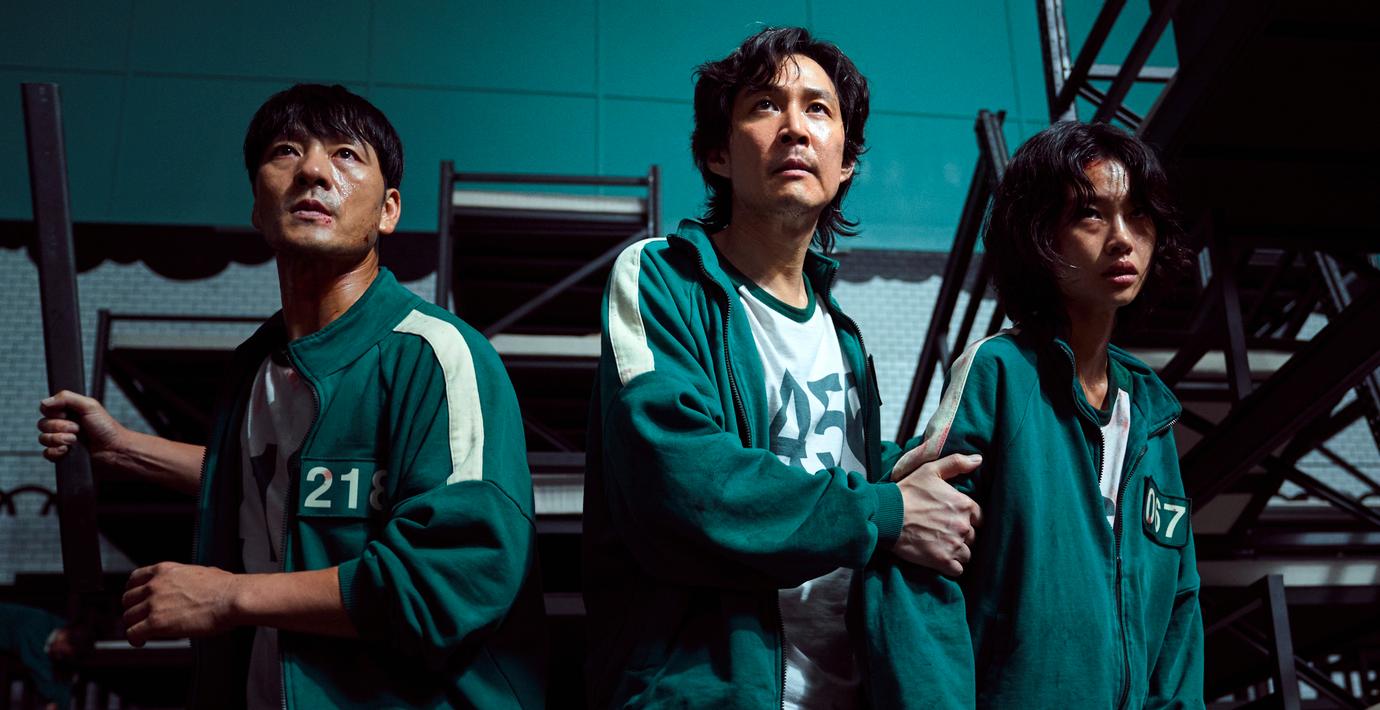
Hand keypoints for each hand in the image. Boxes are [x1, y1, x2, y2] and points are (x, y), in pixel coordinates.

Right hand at [37, 390, 127, 464]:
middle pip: (42, 424)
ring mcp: (62, 440)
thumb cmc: (107, 428)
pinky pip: (46, 453)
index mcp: (68, 412)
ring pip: (43, 439)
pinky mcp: (62, 454)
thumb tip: (44, 402)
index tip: (66, 414)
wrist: (114, 450)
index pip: (46, 409)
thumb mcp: (90, 406)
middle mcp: (63, 425)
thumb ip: (67, 398)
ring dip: (59, 439)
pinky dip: (56, 451)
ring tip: (75, 440)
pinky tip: (68, 450)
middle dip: (60, 427)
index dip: (53, 412)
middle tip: (77, 429)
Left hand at [121, 562, 240, 645]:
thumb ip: (187, 578)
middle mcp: (155, 585)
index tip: (136, 599)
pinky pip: (133, 633)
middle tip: (139, 618)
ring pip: (128, 617)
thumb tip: (193, 582)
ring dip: (133, 626)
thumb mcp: (201, 572)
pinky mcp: (156, 623)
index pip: (135, 579)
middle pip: (127, 599)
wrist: (231, 599)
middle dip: (132, 609)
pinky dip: (134, 639)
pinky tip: (140, 642)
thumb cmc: (224, 587)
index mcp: (165, 570)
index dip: (133, 591)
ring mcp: (154, 604)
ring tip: (141, 632)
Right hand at [891, 452, 982, 575]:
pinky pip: (958, 570)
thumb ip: (956, 463)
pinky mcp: (943, 561)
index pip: (979, 518)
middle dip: (962, 536)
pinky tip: (940, 559)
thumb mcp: (930, 470)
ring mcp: (954, 545)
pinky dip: (951, 567)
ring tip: (941, 546)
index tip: (953, 520)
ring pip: (967, 554)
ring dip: (957, 552)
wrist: (887, 515)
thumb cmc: (908, 491)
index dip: (968, 520)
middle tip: (944, 533)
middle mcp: (963, 526)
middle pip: (973, 537)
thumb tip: (978, 459)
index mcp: (964, 505)